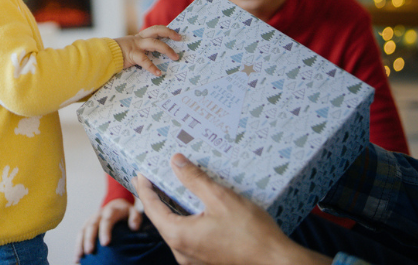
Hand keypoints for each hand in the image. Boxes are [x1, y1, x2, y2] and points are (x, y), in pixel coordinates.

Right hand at [74, 198, 142, 261]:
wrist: (116, 204)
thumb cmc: (126, 213)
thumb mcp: (133, 212)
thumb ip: (135, 218)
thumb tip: (134, 227)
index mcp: (111, 210)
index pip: (107, 219)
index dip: (105, 230)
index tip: (105, 243)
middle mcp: (98, 214)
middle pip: (92, 225)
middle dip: (89, 238)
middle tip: (90, 251)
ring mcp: (91, 219)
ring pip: (83, 230)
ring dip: (80, 243)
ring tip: (79, 257)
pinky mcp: (86, 225)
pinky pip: (79, 235)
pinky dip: (77, 246)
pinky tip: (77, 258)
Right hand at [114, 25, 180, 75]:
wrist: (103, 55)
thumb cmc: (114, 54)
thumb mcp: (128, 50)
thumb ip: (139, 52)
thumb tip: (151, 59)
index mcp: (138, 37)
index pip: (154, 30)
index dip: (166, 30)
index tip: (176, 35)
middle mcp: (138, 39)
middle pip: (156, 30)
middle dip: (169, 33)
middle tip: (179, 38)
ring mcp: (135, 46)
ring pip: (154, 43)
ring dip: (167, 49)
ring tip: (175, 57)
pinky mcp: (132, 54)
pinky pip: (144, 60)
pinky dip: (152, 67)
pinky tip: (158, 73)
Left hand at [135, 154, 329, 264]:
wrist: (276, 262)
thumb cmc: (251, 232)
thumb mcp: (220, 198)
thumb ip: (194, 179)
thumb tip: (176, 161)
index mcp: (179, 235)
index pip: (152, 208)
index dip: (145, 189)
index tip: (141, 173)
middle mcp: (181, 252)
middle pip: (160, 221)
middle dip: (155, 199)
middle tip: (153, 179)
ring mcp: (193, 261)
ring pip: (174, 231)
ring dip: (171, 211)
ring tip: (171, 191)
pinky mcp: (206, 262)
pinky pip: (187, 239)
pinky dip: (184, 222)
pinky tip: (194, 210)